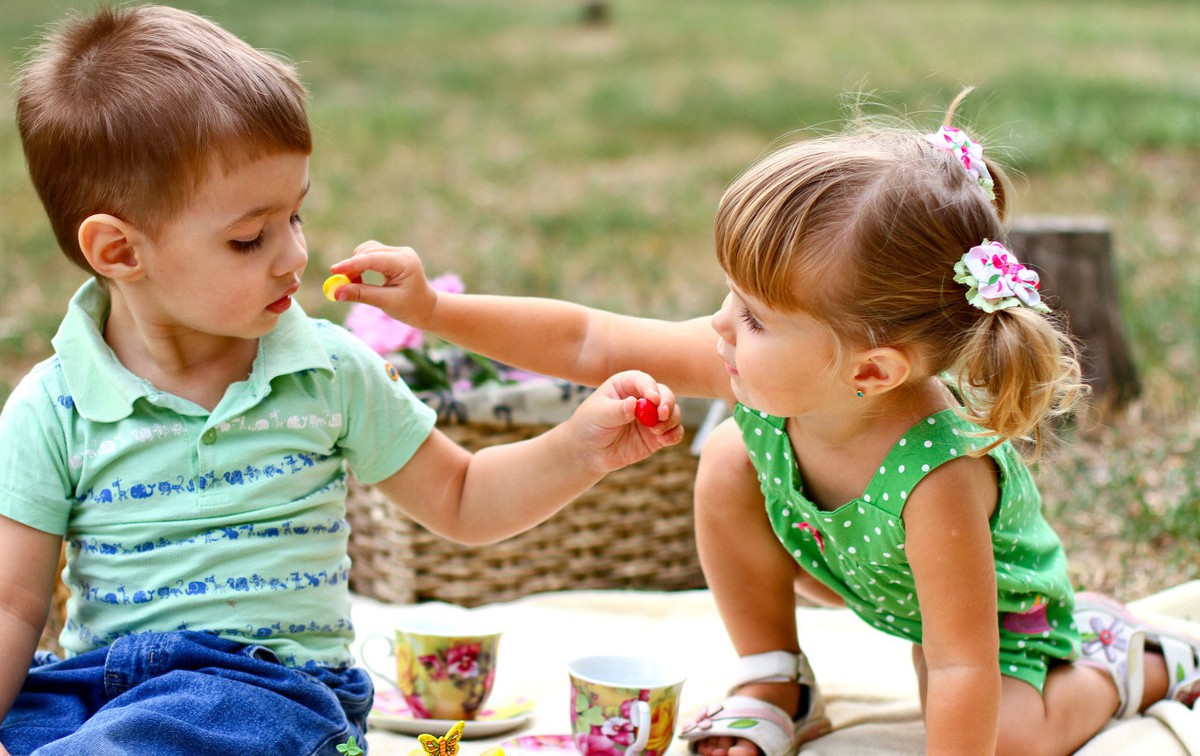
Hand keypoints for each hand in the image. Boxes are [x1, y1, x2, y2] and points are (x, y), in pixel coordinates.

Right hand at [326, 241, 436, 326]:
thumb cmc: (410, 308)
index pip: (373, 259)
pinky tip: (360, 279)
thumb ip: (361, 295)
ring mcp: (398, 252)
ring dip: (355, 265)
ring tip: (353, 284)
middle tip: (340, 284)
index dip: (351, 265)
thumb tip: (336, 292)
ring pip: (367, 251)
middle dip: (352, 266)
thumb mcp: (386, 303)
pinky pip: (371, 254)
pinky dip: (361, 265)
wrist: (426, 308)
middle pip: (368, 252)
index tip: (333, 271)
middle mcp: (402, 253)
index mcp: (405, 263)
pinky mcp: (392, 255)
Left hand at [570, 370, 684, 472]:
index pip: (643, 380)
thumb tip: (633, 404)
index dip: (650, 388)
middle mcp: (643, 398)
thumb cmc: (590, 425)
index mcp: (626, 385)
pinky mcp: (657, 435)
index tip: (652, 400)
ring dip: (671, 420)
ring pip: (672, 412)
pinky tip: (664, 440)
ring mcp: (652, 417)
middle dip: (667, 403)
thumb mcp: (599, 415)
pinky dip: (674, 434)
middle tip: (661, 415)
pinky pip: (674, 432)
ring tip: (656, 431)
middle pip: (664, 394)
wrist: (589, 451)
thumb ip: (617, 410)